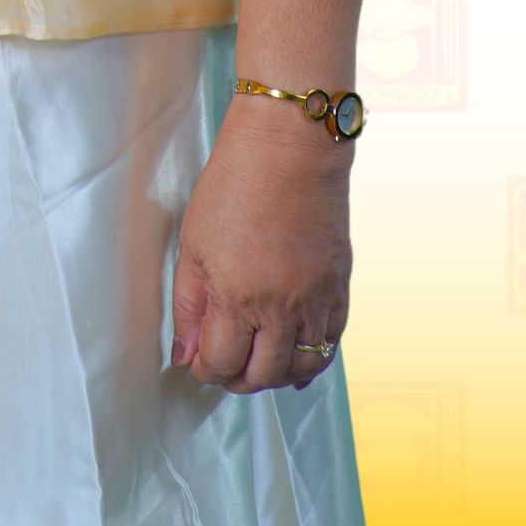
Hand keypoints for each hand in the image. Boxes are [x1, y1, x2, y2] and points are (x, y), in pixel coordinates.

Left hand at [169, 98, 352, 394]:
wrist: (290, 147)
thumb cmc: (234, 184)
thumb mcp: (193, 242)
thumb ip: (188, 303)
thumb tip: (185, 353)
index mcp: (237, 297)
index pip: (220, 363)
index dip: (204, 369)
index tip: (197, 360)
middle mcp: (281, 308)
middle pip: (260, 375)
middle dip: (235, 379)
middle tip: (223, 366)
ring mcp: (316, 301)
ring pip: (299, 368)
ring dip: (274, 376)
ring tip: (255, 365)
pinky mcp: (339, 288)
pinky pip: (330, 344)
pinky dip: (312, 360)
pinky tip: (296, 363)